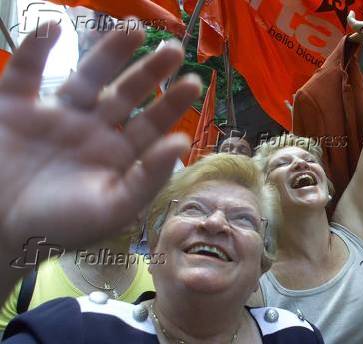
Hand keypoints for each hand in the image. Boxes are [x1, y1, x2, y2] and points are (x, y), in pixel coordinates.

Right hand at [0, 22, 200, 255]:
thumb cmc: (58, 226)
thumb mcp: (112, 208)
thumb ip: (148, 178)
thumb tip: (182, 143)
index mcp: (115, 155)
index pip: (150, 125)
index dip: (171, 104)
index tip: (193, 83)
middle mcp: (91, 131)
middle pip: (126, 94)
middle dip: (148, 72)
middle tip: (173, 50)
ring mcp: (55, 116)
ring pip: (87, 77)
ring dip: (108, 52)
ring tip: (133, 28)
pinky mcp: (16, 108)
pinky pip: (24, 73)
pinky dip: (34, 50)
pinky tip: (51, 26)